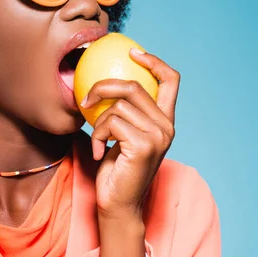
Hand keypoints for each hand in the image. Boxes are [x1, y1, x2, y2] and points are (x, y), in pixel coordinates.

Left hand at [81, 48, 179, 220]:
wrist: (118, 204)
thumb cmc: (117, 170)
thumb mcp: (124, 135)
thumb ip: (127, 112)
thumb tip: (105, 83)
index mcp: (166, 122)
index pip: (171, 80)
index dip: (154, 61)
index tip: (132, 52)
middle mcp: (167, 127)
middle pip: (135, 87)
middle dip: (103, 87)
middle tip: (86, 100)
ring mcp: (158, 136)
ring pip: (118, 107)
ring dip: (97, 123)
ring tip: (97, 141)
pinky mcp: (144, 146)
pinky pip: (111, 123)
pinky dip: (97, 136)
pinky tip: (98, 153)